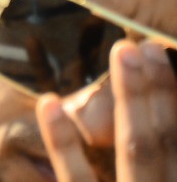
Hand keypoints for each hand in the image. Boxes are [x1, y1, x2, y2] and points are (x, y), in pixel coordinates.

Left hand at [39, 40, 176, 180]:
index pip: (174, 140)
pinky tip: (49, 102)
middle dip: (157, 90)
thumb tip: (147, 104)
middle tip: (147, 44)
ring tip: (124, 51)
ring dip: (132, 99)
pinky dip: (62, 141)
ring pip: (134, 151)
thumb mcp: (147, 176)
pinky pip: (75, 178)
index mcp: (169, 180)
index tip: (157, 53)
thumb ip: (149, 155)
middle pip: (161, 140)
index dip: (170, 97)